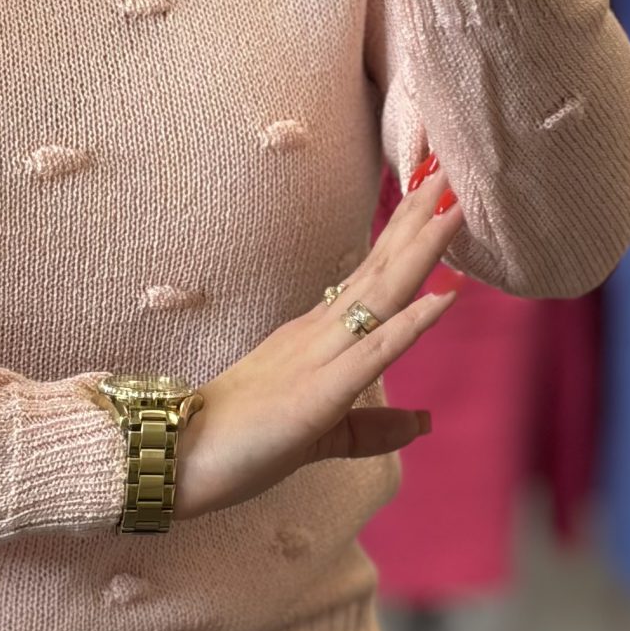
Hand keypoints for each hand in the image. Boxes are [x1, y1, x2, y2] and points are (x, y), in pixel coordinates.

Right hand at [171, 161, 463, 522]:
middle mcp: (320, 334)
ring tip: (454, 205)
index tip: (434, 200)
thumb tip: (425, 422)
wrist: (175, 459)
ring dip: (422, 249)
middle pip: (380, 269)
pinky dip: (412, 322)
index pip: (371, 278)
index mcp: (317, 337)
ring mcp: (320, 358)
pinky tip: (445, 295)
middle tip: (448, 172)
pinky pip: (374, 352)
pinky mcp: (320, 394)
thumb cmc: (238, 444)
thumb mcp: (320, 433)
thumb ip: (370, 427)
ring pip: (382, 294)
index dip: (404, 237)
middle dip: (417, 220)